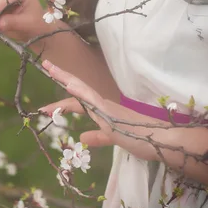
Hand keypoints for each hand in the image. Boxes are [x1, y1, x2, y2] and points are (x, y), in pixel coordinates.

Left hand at [38, 60, 168, 160]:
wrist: (164, 141)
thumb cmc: (144, 139)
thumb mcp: (114, 138)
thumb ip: (99, 138)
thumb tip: (82, 138)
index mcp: (104, 111)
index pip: (78, 103)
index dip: (61, 104)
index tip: (43, 108)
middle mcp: (104, 105)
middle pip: (78, 89)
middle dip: (61, 77)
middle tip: (45, 65)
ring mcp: (108, 107)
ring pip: (83, 90)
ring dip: (67, 78)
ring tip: (50, 68)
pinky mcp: (112, 112)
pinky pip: (94, 99)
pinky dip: (81, 91)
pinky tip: (69, 84)